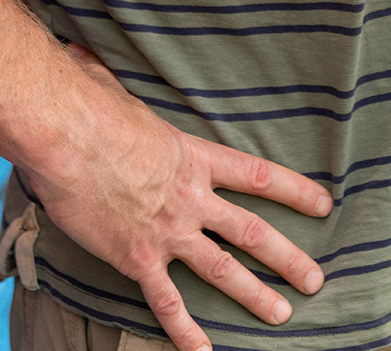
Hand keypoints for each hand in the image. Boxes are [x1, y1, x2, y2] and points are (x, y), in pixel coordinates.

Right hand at [29, 46, 331, 350]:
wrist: (66, 137)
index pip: (258, 176)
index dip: (295, 191)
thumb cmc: (92, 107)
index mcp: (194, 157)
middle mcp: (191, 198)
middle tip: (315, 279)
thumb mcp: (123, 94)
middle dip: (288, 258)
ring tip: (282, 316)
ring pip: (223, 271)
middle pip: (252, 232)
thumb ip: (125, 92)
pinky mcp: (136, 258)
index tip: (324, 205)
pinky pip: (167, 302)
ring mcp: (167, 231)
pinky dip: (185, 332)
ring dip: (255, 295)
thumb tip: (96, 65)